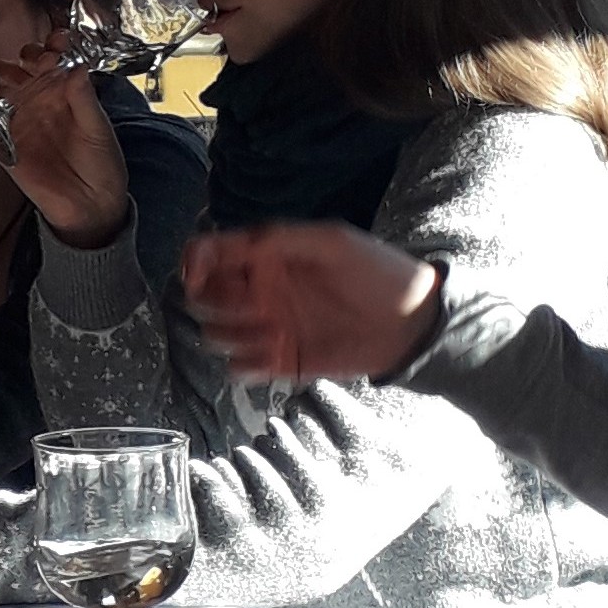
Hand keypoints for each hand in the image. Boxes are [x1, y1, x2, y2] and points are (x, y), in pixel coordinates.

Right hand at [0, 31, 131, 248]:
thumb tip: (76, 67)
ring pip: (3, 86)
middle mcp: (42, 99)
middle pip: (24, 65)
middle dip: (28, 56)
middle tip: (39, 61)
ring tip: (12, 77)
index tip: (58, 42)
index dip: (54, 46)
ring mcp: (22, 119)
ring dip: (4, 74)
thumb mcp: (98, 130)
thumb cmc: (101, 164)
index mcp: (67, 91)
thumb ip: (84, 100)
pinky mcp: (5, 143)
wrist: (90, 205)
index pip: (55, 59)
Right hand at [180, 221, 442, 382]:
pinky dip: (244, 364)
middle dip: (216, 303)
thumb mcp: (331, 242)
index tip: (197, 278)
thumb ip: (279, 239)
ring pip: (215, 334)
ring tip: (275, 332)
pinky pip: (239, 369)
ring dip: (232, 334)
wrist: (413, 325)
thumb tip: (229, 244)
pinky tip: (273, 355)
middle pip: (204, 297)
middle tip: (255, 307)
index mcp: (266, 257)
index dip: (193, 263)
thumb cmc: (378, 274)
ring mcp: (266, 328)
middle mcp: (259, 291)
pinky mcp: (279, 362)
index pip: (209, 254)